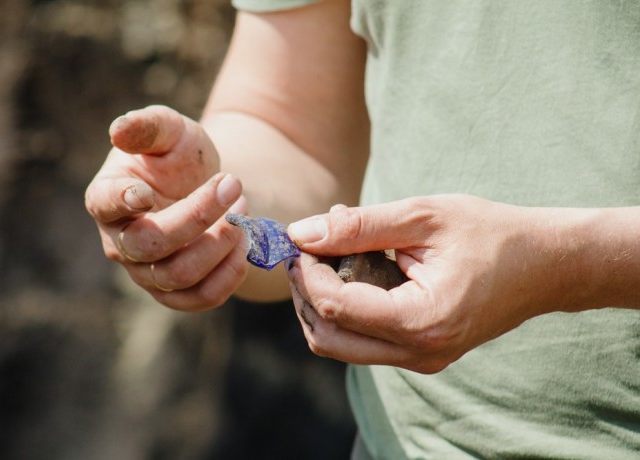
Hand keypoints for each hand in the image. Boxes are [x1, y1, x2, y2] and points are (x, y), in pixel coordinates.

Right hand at [85, 105, 248, 310]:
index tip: (145, 192)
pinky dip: (229, 275)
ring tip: (243, 213)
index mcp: (106, 197)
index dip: (122, 201)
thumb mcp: (168, 131)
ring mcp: (145, 272)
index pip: (105, 203)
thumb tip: (120, 130)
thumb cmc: (176, 156)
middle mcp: (119, 242)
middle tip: (234, 185)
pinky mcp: (174, 292)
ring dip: (220, 245)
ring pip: (179, 275)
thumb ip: (148, 126)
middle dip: (198, 216)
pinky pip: (200, 298)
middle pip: (151, 244)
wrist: (202, 186)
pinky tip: (245, 246)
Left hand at [286, 195, 574, 373]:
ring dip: (322, 304)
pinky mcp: (422, 355)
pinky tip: (355, 272)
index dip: (307, 272)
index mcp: (420, 321)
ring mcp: (421, 360)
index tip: (301, 239)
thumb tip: (300, 233)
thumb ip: (357, 226)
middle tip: (307, 250)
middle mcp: (418, 353)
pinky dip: (346, 311)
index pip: (334, 306)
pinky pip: (364, 343)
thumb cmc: (491, 233)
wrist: (546, 265)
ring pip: (340, 345)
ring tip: (331, 257)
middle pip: (327, 337)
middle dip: (305, 293)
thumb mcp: (423, 216)